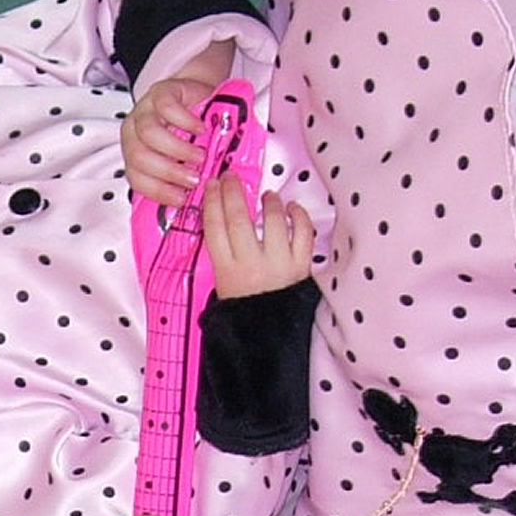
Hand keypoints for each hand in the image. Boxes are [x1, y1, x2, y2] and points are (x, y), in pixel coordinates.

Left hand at [122, 75, 219, 206]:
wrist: (197, 96)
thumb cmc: (191, 132)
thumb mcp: (183, 159)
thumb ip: (180, 177)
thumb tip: (191, 204)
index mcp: (134, 153)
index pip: (135, 178)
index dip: (157, 191)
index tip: (181, 198)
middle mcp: (133, 132)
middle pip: (140, 157)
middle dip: (168, 173)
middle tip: (193, 179)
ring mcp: (144, 110)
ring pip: (149, 134)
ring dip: (177, 150)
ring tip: (199, 157)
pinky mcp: (160, 92)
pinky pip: (166, 108)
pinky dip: (185, 121)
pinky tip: (201, 130)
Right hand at [203, 176, 314, 300]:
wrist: (269, 338)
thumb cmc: (247, 312)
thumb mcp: (223, 287)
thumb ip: (223, 256)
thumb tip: (221, 222)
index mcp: (226, 272)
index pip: (214, 227)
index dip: (212, 201)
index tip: (212, 185)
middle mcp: (251, 266)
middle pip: (238, 218)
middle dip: (233, 192)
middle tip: (232, 178)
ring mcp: (278, 265)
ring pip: (273, 221)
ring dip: (270, 202)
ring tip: (267, 196)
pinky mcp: (301, 266)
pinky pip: (303, 232)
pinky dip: (299, 216)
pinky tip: (292, 208)